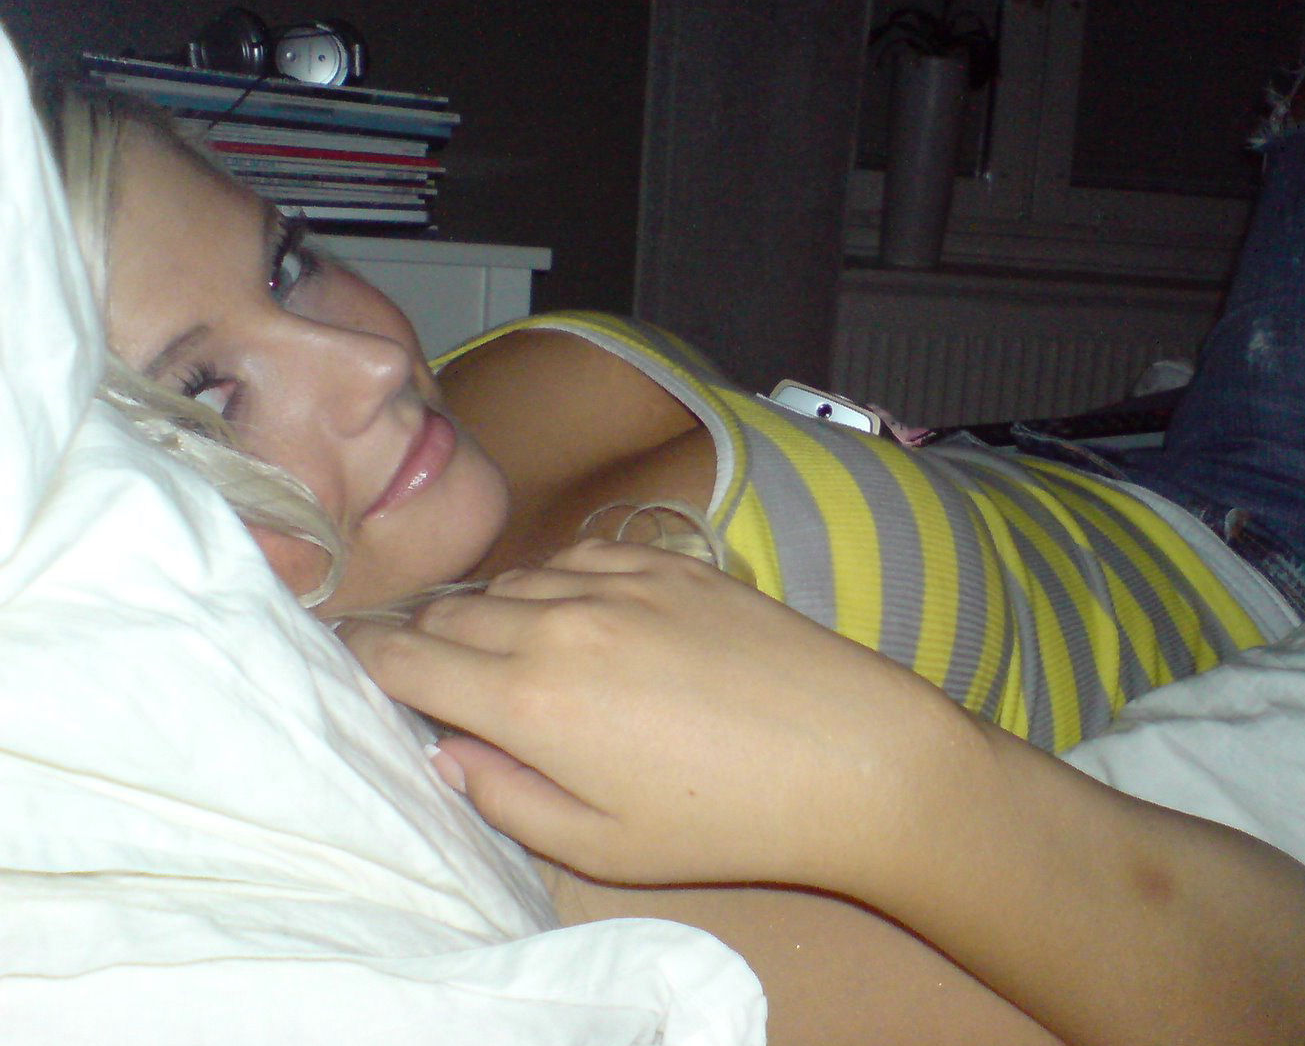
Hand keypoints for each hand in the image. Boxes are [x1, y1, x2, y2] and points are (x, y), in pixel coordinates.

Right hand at [342, 540, 974, 890]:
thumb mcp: (601, 844)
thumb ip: (504, 795)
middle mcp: (558, 621)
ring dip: (493, 614)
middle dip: (428, 645)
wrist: (852, 753)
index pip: (402, 657)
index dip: (362, 662)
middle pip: (447, 612)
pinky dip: (554, 585)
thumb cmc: (726, 821)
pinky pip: (574, 557)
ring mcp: (617, 581)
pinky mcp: (668, 561)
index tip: (357, 673)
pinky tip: (581, 620)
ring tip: (521, 660)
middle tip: (447, 686)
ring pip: (510, 580)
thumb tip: (445, 750)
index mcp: (528, 700)